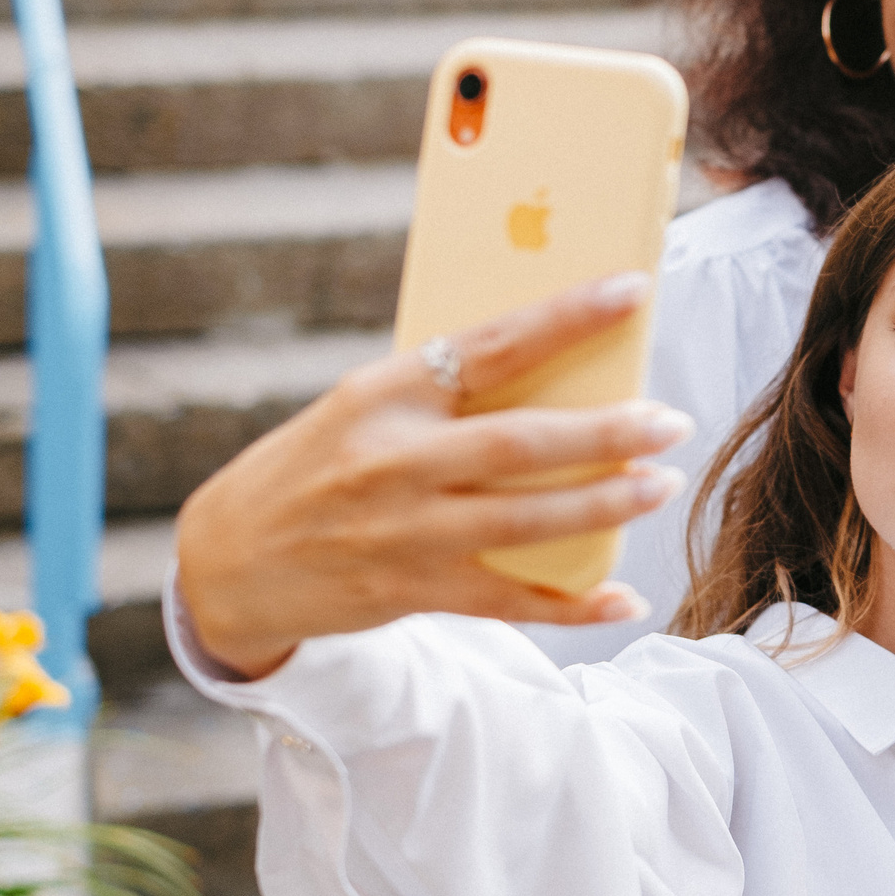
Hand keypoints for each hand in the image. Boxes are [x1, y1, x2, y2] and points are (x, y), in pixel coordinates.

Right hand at [177, 273, 693, 679]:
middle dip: (605, 432)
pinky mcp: (411, 591)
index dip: (567, 317)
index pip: (491, 344)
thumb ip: (442, 395)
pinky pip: (508, 599)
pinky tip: (623, 600)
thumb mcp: (361, 409)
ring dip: (603, 505)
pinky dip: (571, 605)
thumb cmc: (311, 468)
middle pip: (520, 442)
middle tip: (671, 420)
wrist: (223, 563)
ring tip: (660, 484)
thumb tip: (554, 370)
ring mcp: (404, 531)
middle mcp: (395, 460)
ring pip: (525, 519)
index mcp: (385, 393)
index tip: (633, 290)